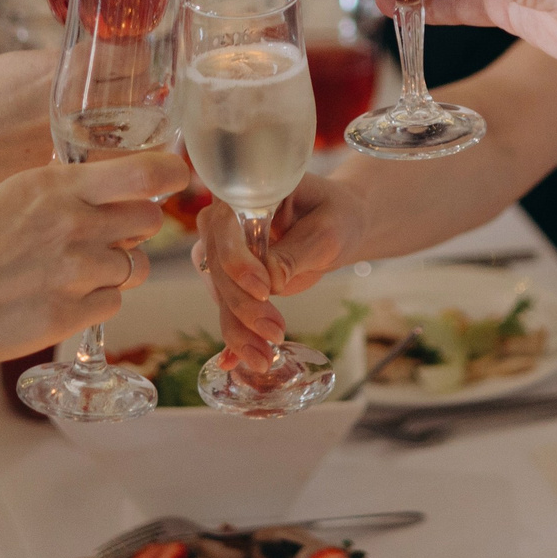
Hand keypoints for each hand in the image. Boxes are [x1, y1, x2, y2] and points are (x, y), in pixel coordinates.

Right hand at [0, 151, 184, 368]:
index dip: (170, 175)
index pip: (145, 172)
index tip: (173, 179)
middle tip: (104, 237)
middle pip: (149, 221)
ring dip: (116, 270)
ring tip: (70, 272)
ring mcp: (75, 271)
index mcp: (57, 185)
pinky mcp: (71, 314)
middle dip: (135, 229)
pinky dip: (95, 303)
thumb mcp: (14, 195)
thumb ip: (65, 187)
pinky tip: (58, 298)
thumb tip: (114, 182)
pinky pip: (113, 304)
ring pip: (136, 266)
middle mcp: (73, 223)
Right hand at [192, 174, 365, 369]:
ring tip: (263, 358)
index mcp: (243, 194)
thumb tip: (271, 282)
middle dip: (243, 306)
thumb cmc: (335, 215)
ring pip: (219, 294)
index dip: (238, 260)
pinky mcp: (231, 280)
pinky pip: (227, 309)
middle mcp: (224, 221)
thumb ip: (297, 252)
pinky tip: (232, 363)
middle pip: (218, 267)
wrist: (338, 226)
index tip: (265, 289)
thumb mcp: (328, 229)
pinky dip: (234, 337)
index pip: (225, 227)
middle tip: (276, 332)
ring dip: (238, 329)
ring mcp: (223, 252)